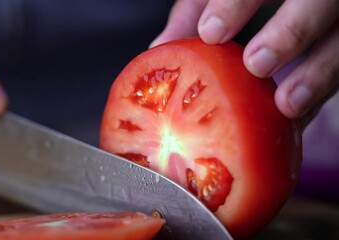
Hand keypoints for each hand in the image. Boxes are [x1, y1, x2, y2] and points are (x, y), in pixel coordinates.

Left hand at [151, 0, 338, 126]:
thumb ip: (194, 12)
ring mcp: (337, 19)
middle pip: (319, 4)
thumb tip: (158, 49)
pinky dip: (319, 94)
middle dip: (290, 32)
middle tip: (256, 64)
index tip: (210, 33)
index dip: (236, 4)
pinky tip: (295, 117)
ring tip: (287, 103)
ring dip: (319, 73)